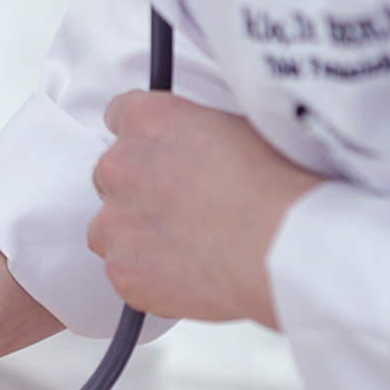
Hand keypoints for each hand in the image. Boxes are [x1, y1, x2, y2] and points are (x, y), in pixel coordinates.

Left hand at [90, 93, 322, 325]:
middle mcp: (121, 165)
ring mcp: (115, 220)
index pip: (120, 115)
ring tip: (184, 244)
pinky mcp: (122, 269)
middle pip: (112, 172)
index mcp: (147, 120)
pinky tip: (185, 272)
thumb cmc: (275, 190)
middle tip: (183, 207)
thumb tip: (192, 144)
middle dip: (140, 189)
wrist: (282, 249)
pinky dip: (146, 274)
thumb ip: (192, 129)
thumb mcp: (235, 126)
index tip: (159, 155)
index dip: (146, 140)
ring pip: (107, 224)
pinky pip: (122, 269)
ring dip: (135, 232)